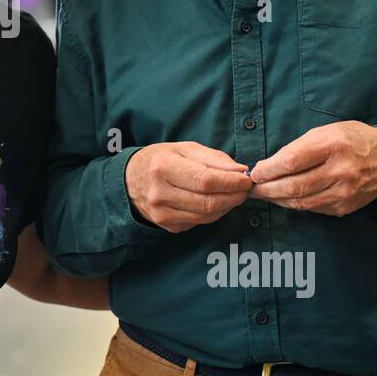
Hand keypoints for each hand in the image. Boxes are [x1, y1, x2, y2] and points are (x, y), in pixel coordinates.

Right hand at [125, 142, 252, 232]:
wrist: (130, 180)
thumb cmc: (161, 159)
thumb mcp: (184, 148)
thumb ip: (214, 158)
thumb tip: (240, 171)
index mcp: (163, 167)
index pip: (204, 180)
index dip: (230, 182)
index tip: (246, 179)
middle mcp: (159, 193)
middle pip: (208, 202)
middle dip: (233, 196)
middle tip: (245, 189)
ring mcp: (161, 213)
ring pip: (206, 216)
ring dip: (227, 206)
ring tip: (234, 194)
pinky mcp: (167, 226)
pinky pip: (199, 222)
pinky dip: (214, 213)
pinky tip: (215, 202)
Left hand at [249, 121, 376, 215]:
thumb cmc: (352, 140)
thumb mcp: (327, 132)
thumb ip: (298, 148)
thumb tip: (268, 166)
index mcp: (333, 146)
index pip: (292, 161)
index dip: (269, 170)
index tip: (255, 173)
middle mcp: (340, 171)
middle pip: (294, 186)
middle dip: (267, 189)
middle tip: (253, 189)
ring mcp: (344, 192)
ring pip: (301, 202)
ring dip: (278, 200)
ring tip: (265, 194)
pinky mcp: (345, 207)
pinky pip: (312, 208)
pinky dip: (296, 204)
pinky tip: (286, 198)